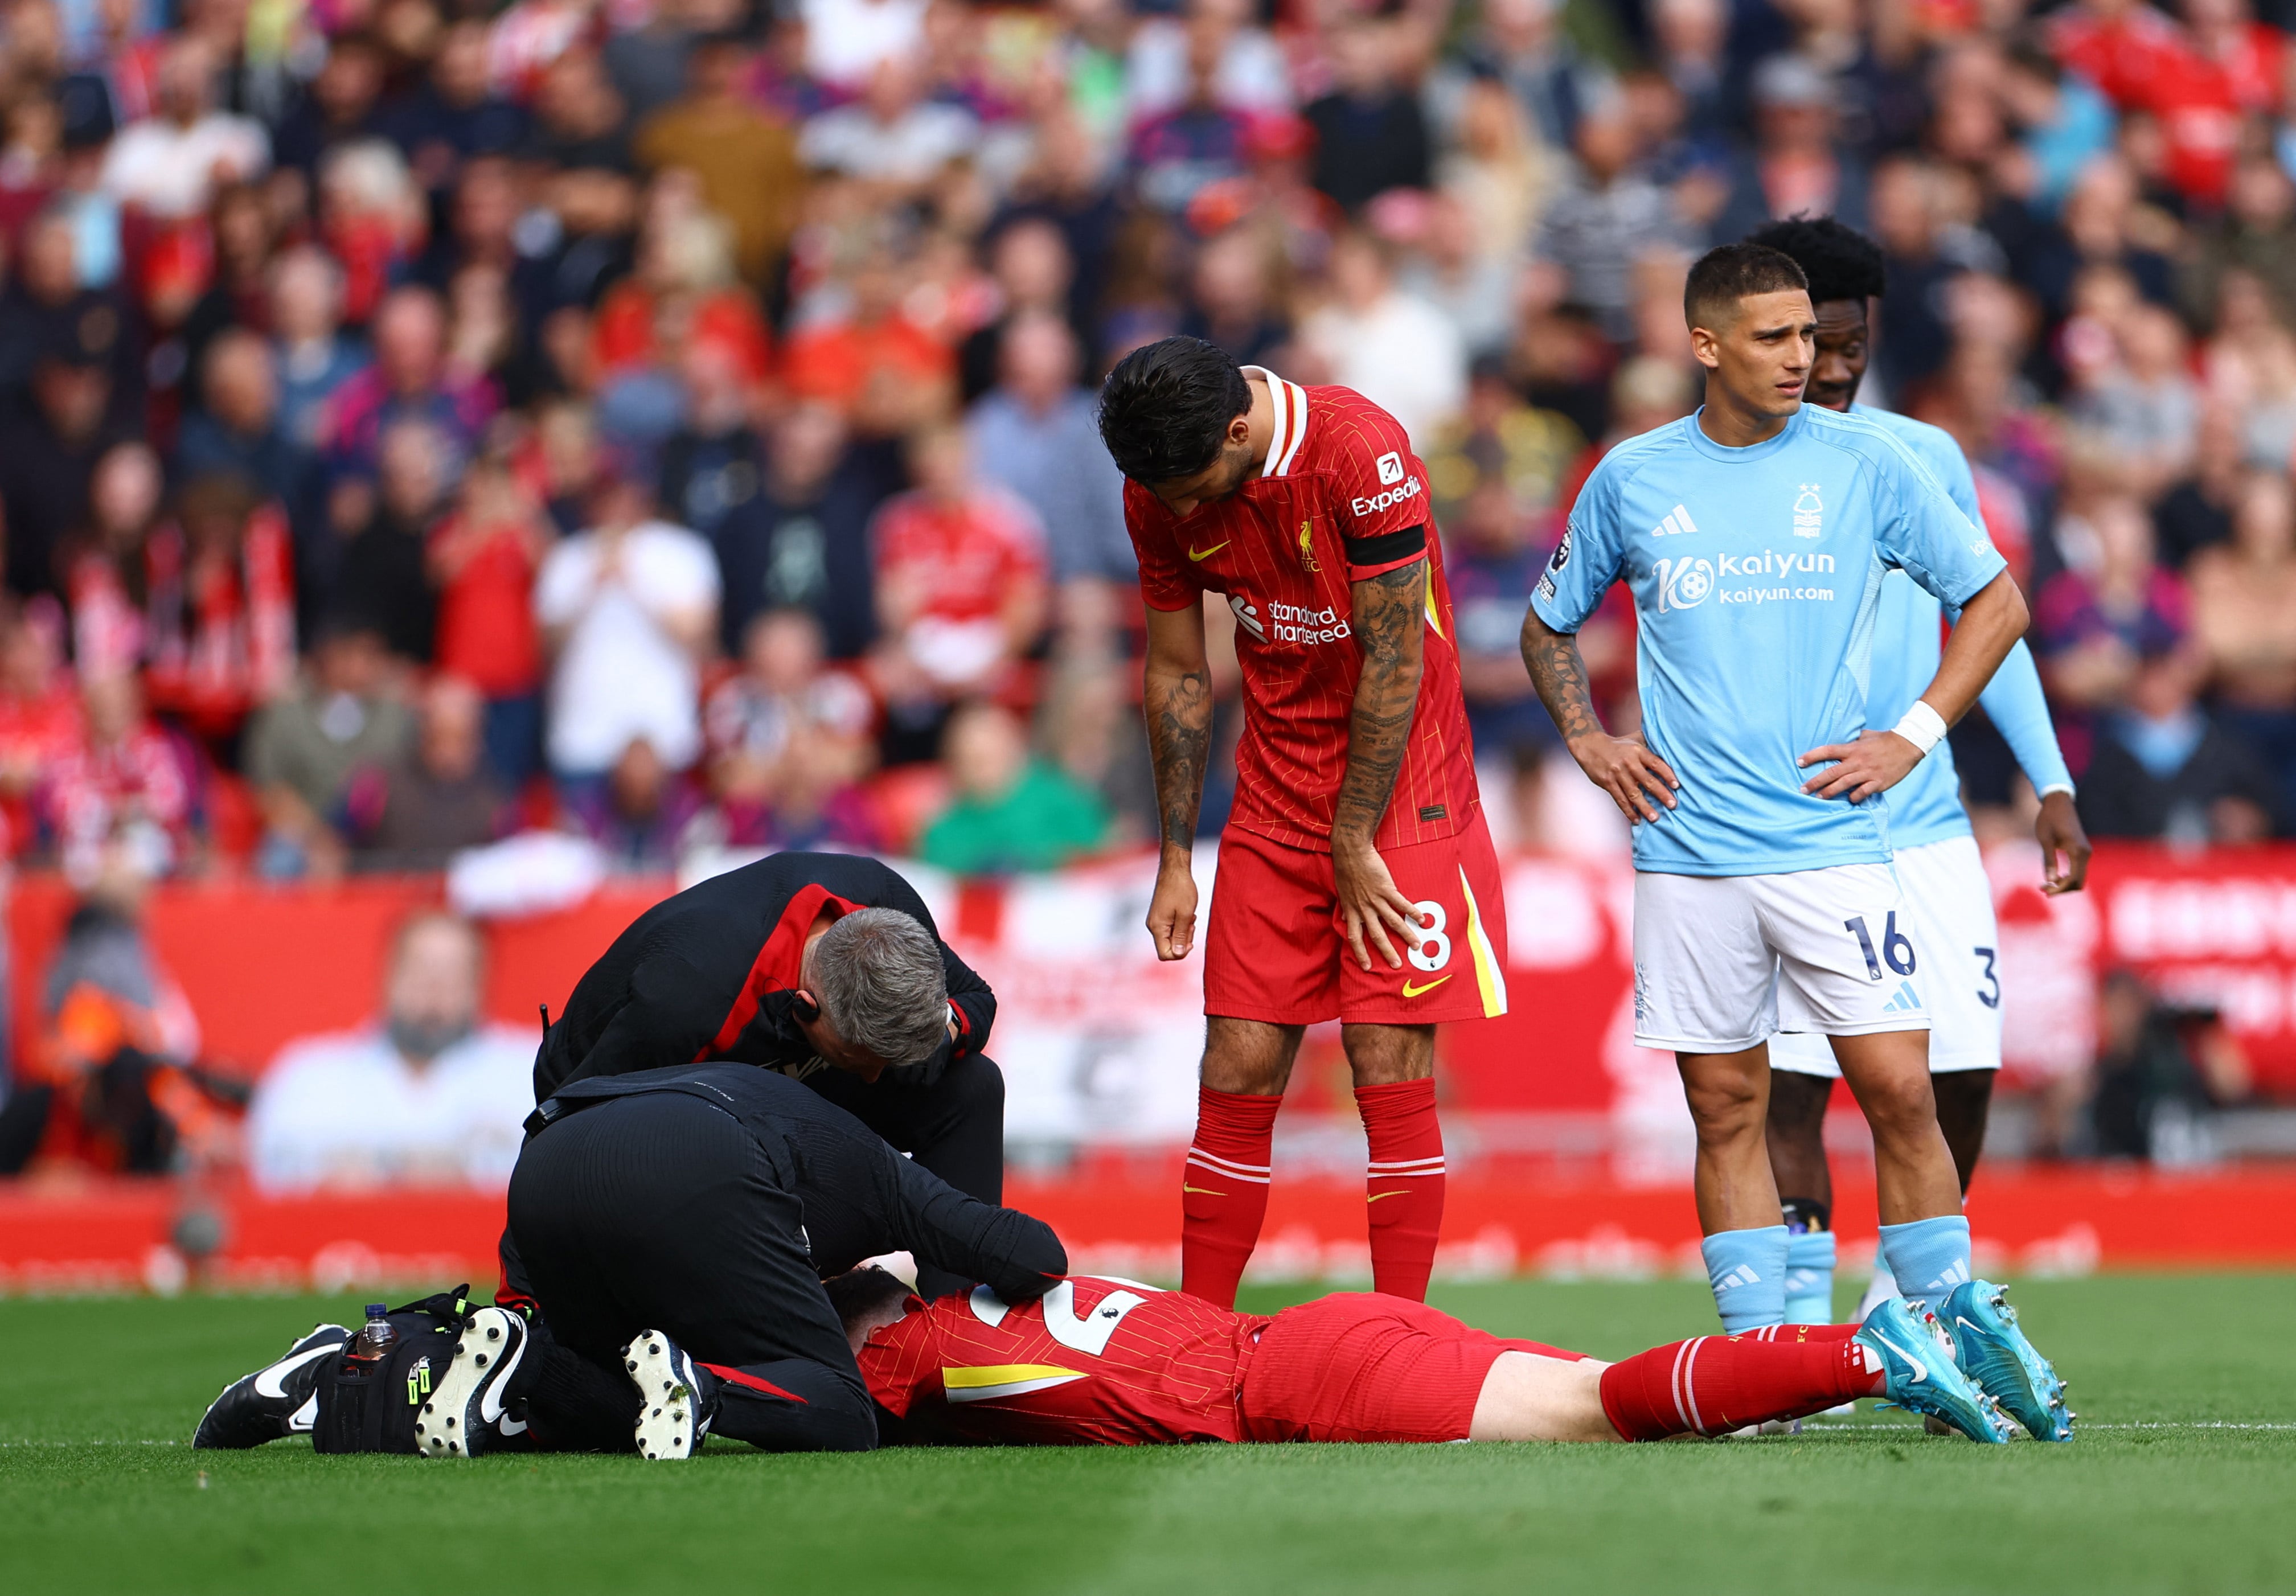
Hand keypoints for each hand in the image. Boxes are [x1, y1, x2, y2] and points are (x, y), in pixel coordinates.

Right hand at [1146, 852, 1198, 960]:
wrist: (1174, 870)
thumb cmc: (1181, 889)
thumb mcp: (1185, 915)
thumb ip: (1180, 936)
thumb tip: (1177, 954)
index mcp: (1157, 927)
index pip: (1164, 954)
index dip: (1179, 953)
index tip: (1190, 941)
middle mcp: (1153, 926)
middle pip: (1167, 947)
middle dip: (1183, 942)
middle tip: (1192, 926)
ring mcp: (1156, 920)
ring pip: (1170, 938)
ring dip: (1183, 932)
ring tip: (1190, 918)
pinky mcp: (1160, 915)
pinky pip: (1170, 928)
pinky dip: (1180, 925)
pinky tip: (1187, 915)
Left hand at [1332, 837, 1423, 971]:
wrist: (1351, 851)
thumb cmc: (1345, 870)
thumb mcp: (1342, 893)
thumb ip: (1346, 908)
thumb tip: (1344, 918)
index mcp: (1352, 911)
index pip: (1355, 938)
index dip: (1361, 953)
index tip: (1366, 967)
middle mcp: (1364, 909)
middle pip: (1377, 936)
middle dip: (1387, 952)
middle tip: (1397, 965)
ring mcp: (1376, 899)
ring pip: (1393, 922)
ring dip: (1406, 935)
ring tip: (1416, 945)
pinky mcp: (1386, 889)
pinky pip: (1401, 904)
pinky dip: (1413, 912)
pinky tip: (1422, 920)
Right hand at [1569, 731, 1678, 823]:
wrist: (1589, 746)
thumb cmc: (1617, 745)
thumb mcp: (1634, 739)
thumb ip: (1650, 744)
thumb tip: (1671, 747)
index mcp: (1637, 751)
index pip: (1656, 763)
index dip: (1667, 774)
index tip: (1676, 785)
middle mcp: (1628, 762)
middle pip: (1648, 780)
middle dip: (1661, 794)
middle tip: (1673, 805)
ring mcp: (1617, 774)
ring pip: (1633, 793)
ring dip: (1645, 807)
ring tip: (1655, 818)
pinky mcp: (1607, 783)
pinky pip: (1620, 799)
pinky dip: (1628, 811)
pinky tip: (1637, 819)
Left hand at [1799, 729, 1920, 802]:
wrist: (1908, 745)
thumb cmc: (1885, 739)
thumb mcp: (1866, 736)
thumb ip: (1852, 741)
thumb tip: (1841, 740)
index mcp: (1853, 749)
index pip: (1827, 751)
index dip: (1812, 756)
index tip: (1799, 762)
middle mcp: (1857, 761)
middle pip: (1831, 773)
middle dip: (1814, 782)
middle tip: (1802, 789)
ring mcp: (1868, 773)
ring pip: (1843, 785)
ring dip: (1829, 792)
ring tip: (1818, 798)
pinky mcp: (1878, 782)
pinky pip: (1862, 793)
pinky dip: (1854, 797)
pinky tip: (1849, 800)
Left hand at [2037, 790, 2091, 895]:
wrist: (2058, 802)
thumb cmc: (2048, 819)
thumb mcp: (2045, 840)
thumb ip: (2049, 860)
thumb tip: (2050, 880)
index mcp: (2077, 851)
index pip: (2073, 879)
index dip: (2059, 889)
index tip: (2044, 891)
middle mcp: (2085, 852)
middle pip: (2079, 882)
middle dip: (2062, 889)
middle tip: (2043, 890)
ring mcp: (2086, 851)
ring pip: (2079, 877)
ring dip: (2065, 884)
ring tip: (2045, 885)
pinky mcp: (2082, 850)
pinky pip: (2078, 869)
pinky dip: (2068, 876)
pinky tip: (2053, 877)